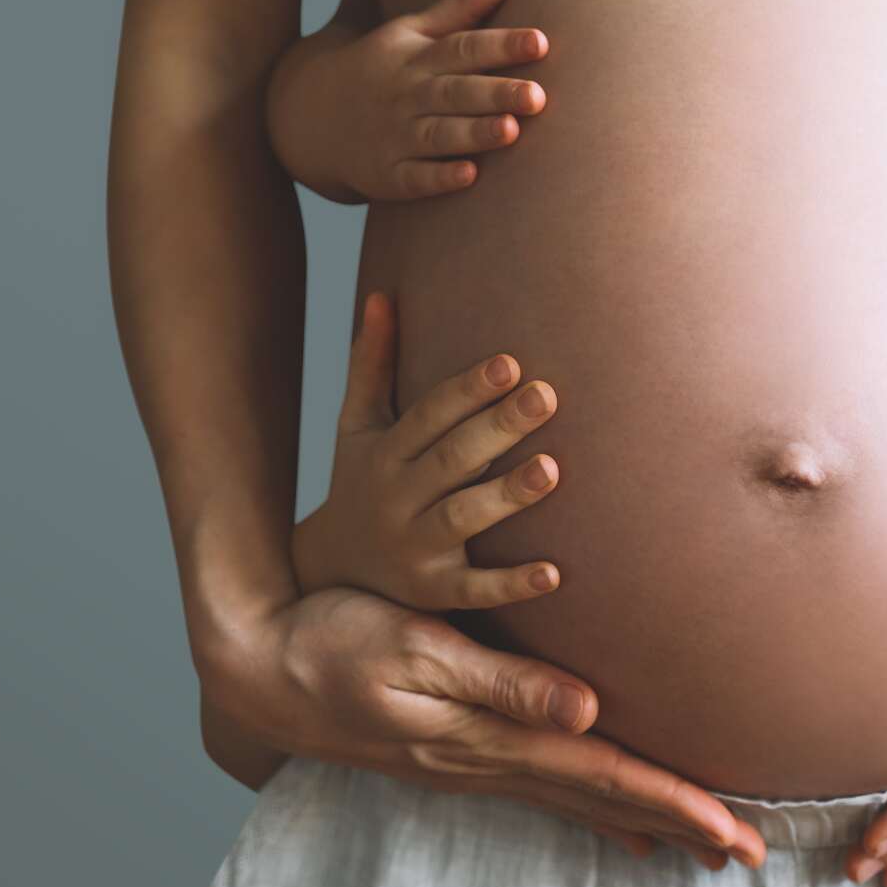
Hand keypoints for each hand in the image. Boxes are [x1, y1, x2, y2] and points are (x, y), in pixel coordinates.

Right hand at [200, 585, 766, 869]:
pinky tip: (620, 822)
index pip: (603, 776)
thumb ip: (503, 682)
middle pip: (606, 801)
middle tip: (751, 853)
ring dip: (649, 821)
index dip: (674, 801)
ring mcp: (475, 762)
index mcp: (490, 739)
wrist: (259, 665)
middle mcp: (491, 760)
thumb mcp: (416, 649)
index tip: (734, 828)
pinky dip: (598, 808)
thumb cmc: (334, 640)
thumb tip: (588, 710)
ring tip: (707, 843)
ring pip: (582, 802)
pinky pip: (550, 789)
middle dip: (683, 825)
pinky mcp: (462, 750)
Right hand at [267, 0, 547, 202]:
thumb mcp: (411, 31)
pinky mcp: (388, 174)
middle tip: (538, 96)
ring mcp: (396, 135)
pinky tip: (469, 176)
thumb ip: (460, 9)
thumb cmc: (381, 69)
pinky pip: (415, 177)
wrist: (311, 115)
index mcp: (419, 57)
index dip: (501, 44)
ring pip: (439, 134)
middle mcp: (409, 95)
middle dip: (496, 93)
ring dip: (474, 133)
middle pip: (456, 92)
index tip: (539, 42)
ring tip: (512, 130)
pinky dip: (439, 178)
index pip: (464, 47)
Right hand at [292, 290, 563, 611]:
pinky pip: (476, 590)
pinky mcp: (435, 592)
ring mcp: (416, 548)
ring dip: (506, 495)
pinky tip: (554, 573)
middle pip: (452, 458)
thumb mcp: (356, 426)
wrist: (332, 571)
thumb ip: (372, 363)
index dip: (467, 389)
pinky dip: (513, 583)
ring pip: (463, 518)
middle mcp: (398, 498)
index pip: (429, 415)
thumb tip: (383, 294)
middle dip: (498, 427)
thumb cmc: (361, 482)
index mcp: (385, 453)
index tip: (509, 363)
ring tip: (552, 469)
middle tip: (547, 395)